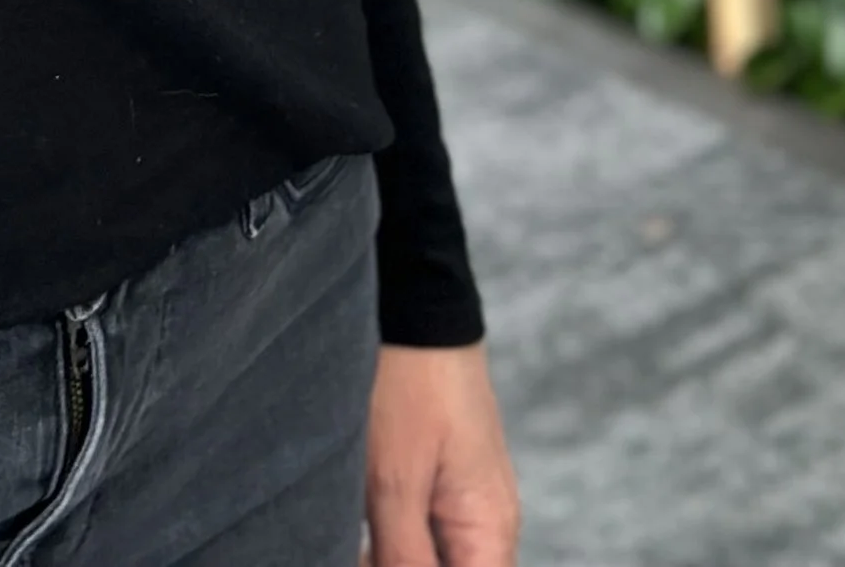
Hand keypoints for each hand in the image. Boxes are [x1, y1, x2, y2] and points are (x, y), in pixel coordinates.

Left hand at [364, 341, 519, 566]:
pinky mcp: (445, 480)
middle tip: (357, 549)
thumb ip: (403, 559)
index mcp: (489, 531)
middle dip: (395, 566)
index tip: (371, 561)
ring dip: (390, 558)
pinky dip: (390, 543)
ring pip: (435, 559)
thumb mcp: (393, 481)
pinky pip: (425, 535)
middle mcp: (490, 524)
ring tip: (354, 535)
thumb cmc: (406, 384)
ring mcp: (468, 501)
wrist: (415, 303)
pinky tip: (357, 530)